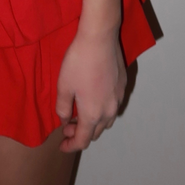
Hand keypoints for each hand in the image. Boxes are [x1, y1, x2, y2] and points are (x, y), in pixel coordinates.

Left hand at [55, 26, 125, 151]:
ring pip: (106, 121)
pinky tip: (93, 97)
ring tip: (80, 112)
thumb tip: (65, 120)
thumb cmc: (78, 62)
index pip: (82, 141)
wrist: (99, 38)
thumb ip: (63, 108)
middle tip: (67, 125)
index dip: (71, 146)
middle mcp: (109, 111)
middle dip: (81, 133)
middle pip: (95, 133)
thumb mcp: (63, 86)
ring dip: (93, 122)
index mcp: (93, 114)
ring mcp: (118, 98)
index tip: (62, 145)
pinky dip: (102, 109)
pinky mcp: (122, 86)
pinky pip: (112, 106)